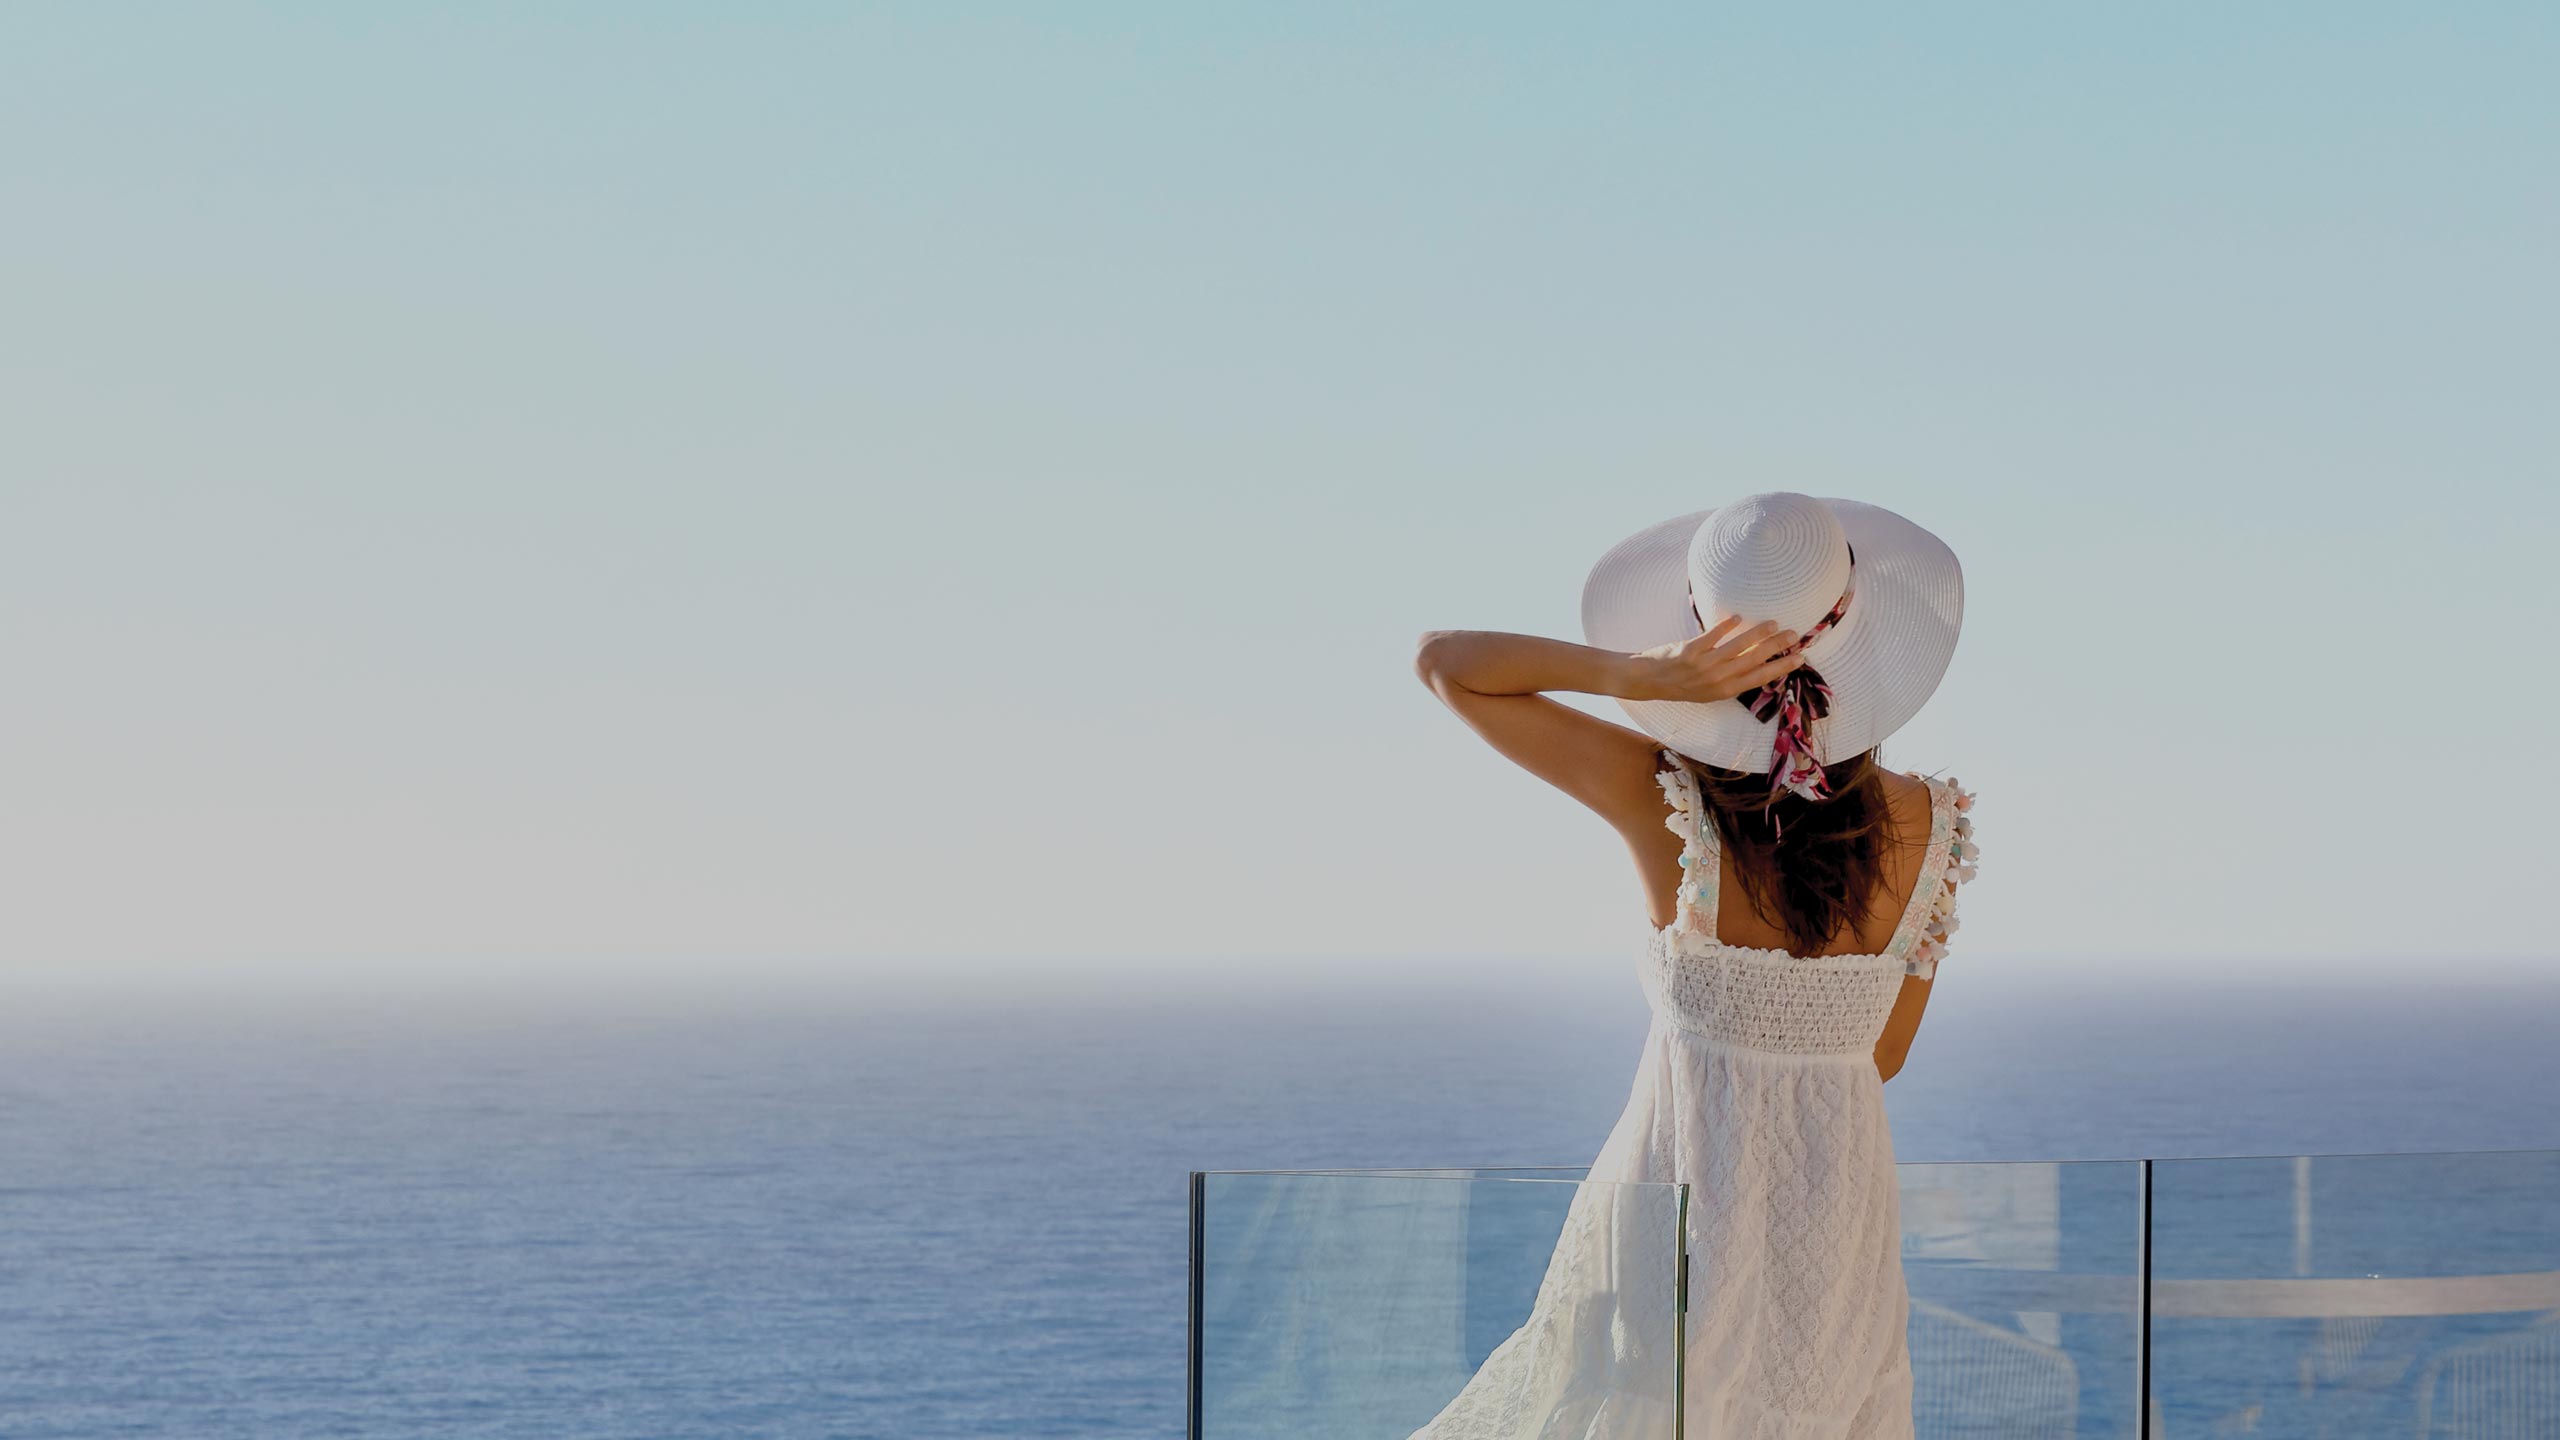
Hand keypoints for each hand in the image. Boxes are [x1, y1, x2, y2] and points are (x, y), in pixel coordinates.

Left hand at [1628, 617, 1803, 702]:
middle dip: (1776, 648)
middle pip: (1754, 661)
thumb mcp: (1709, 690)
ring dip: (1757, 634)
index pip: (1760, 678)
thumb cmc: (1682, 685)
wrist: (1649, 681)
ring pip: (1737, 647)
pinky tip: (1738, 617)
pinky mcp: (1690, 651)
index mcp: (1724, 691)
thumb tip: (1757, 662)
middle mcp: (1717, 680)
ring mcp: (1704, 665)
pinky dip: (1726, 626)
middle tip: (1794, 635)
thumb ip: (1731, 678)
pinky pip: (1712, 636)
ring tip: (1773, 623)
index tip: (1799, 658)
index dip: (1781, 668)